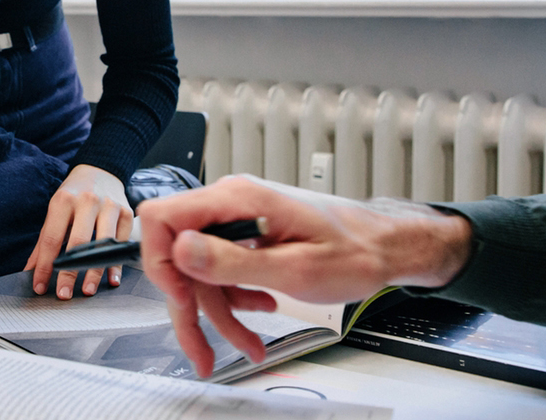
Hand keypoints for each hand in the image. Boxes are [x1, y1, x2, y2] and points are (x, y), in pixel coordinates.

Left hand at [25, 164, 133, 298]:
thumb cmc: (73, 195)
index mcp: (63, 200)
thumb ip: (44, 241)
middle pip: (78, 243)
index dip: (45, 266)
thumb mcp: (55, 210)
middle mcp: (87, 201)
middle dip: (70, 272)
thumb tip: (30, 270)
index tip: (40, 286)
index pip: (51, 239)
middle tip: (64, 294)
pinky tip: (111, 278)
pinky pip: (121, 242)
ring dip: (95, 271)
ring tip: (88, 290)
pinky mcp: (126, 212)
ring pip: (102, 244)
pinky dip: (116, 263)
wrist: (100, 170)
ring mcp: (109, 206)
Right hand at [138, 175, 473, 375]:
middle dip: (191, 307)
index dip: (160, 262)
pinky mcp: (246, 235)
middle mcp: (231, 203)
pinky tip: (259, 310)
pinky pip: (222, 270)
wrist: (384, 247)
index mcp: (237, 199)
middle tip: (201, 347)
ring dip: (219, 312)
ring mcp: (238, 219)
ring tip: (246, 342)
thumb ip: (233, 261)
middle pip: (179, 255)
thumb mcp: (294, 268)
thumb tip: (181, 251)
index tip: (181, 299)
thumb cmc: (354, 251)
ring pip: (201, 271)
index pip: (163, 218)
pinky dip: (235, 299)